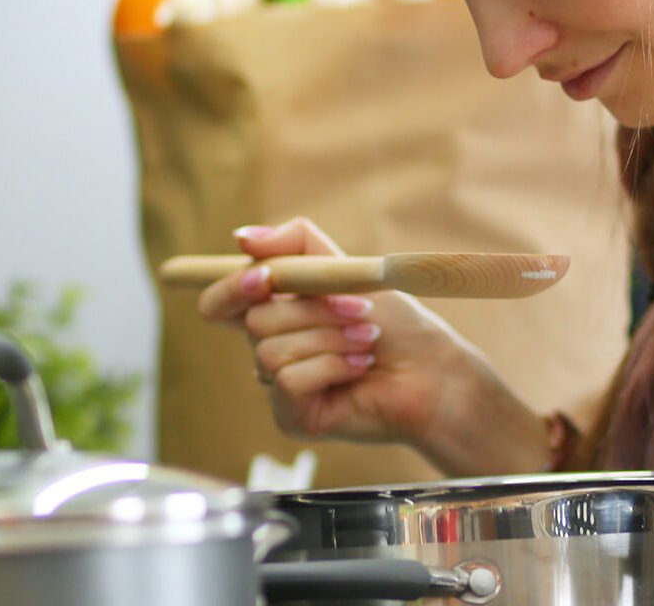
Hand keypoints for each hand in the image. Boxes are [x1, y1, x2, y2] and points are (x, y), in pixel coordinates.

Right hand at [198, 217, 542, 474]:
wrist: (434, 371)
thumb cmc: (395, 324)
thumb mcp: (345, 269)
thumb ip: (296, 244)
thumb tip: (241, 237)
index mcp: (274, 312)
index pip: (220, 302)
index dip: (231, 287)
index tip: (265, 278)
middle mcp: (270, 348)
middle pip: (253, 320)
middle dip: (312, 309)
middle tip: (360, 311)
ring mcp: (278, 384)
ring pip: (271, 351)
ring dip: (329, 338)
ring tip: (367, 341)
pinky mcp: (293, 416)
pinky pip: (289, 381)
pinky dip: (331, 367)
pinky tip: (359, 368)